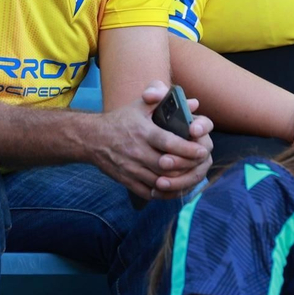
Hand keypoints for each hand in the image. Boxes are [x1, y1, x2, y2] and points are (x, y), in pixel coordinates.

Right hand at [93, 82, 213, 198]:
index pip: (168, 142)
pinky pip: (148, 193)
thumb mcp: (139, 106)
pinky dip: (163, 193)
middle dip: (186, 168)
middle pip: (166, 166)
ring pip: (159, 182)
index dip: (187, 149)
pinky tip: (174, 188)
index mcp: (143, 132)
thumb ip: (165, 101)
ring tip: (192, 178)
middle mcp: (137, 151)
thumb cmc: (120, 120)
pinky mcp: (127, 180)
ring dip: (177, 182)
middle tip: (201, 165)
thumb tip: (194, 102)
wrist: (92, 138)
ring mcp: (131, 168)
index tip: (201, 151)